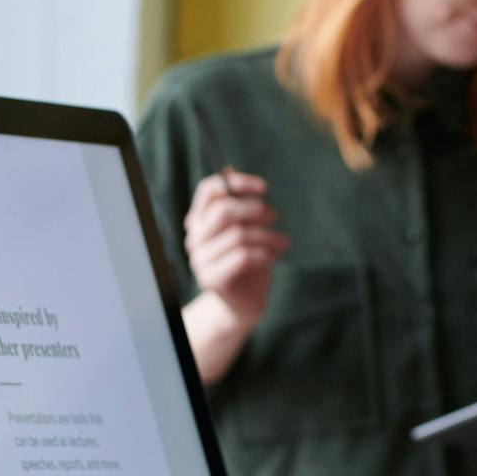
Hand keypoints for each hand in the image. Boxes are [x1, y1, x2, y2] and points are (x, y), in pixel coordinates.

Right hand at [184, 170, 287, 327]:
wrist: (243, 305)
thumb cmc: (247, 262)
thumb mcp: (245, 229)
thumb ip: (237, 204)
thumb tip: (228, 170)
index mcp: (199, 221)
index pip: (209, 191)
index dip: (237, 184)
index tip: (263, 188)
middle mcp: (194, 239)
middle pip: (224, 210)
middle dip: (256, 210)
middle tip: (275, 217)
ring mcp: (200, 261)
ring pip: (238, 235)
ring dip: (267, 236)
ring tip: (282, 242)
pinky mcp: (212, 280)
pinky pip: (243, 256)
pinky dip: (265, 253)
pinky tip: (274, 257)